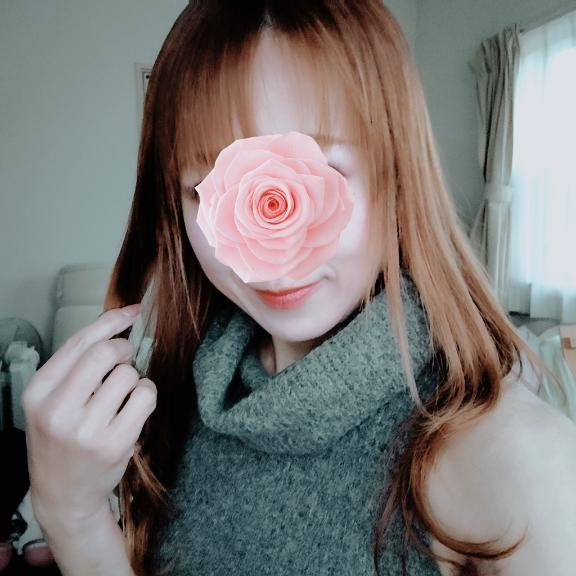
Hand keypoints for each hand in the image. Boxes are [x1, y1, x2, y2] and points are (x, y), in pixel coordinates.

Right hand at [21, 303, 156, 528]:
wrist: (64, 494)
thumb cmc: (61, 440)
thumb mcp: (52, 400)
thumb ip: (77, 363)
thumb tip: (119, 319)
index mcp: (38, 392)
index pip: (79, 342)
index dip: (111, 320)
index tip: (132, 310)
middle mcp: (56, 410)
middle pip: (105, 352)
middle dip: (123, 350)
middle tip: (123, 362)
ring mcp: (85, 430)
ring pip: (128, 374)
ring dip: (133, 378)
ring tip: (121, 396)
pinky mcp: (113, 444)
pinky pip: (145, 395)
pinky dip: (146, 394)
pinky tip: (133, 407)